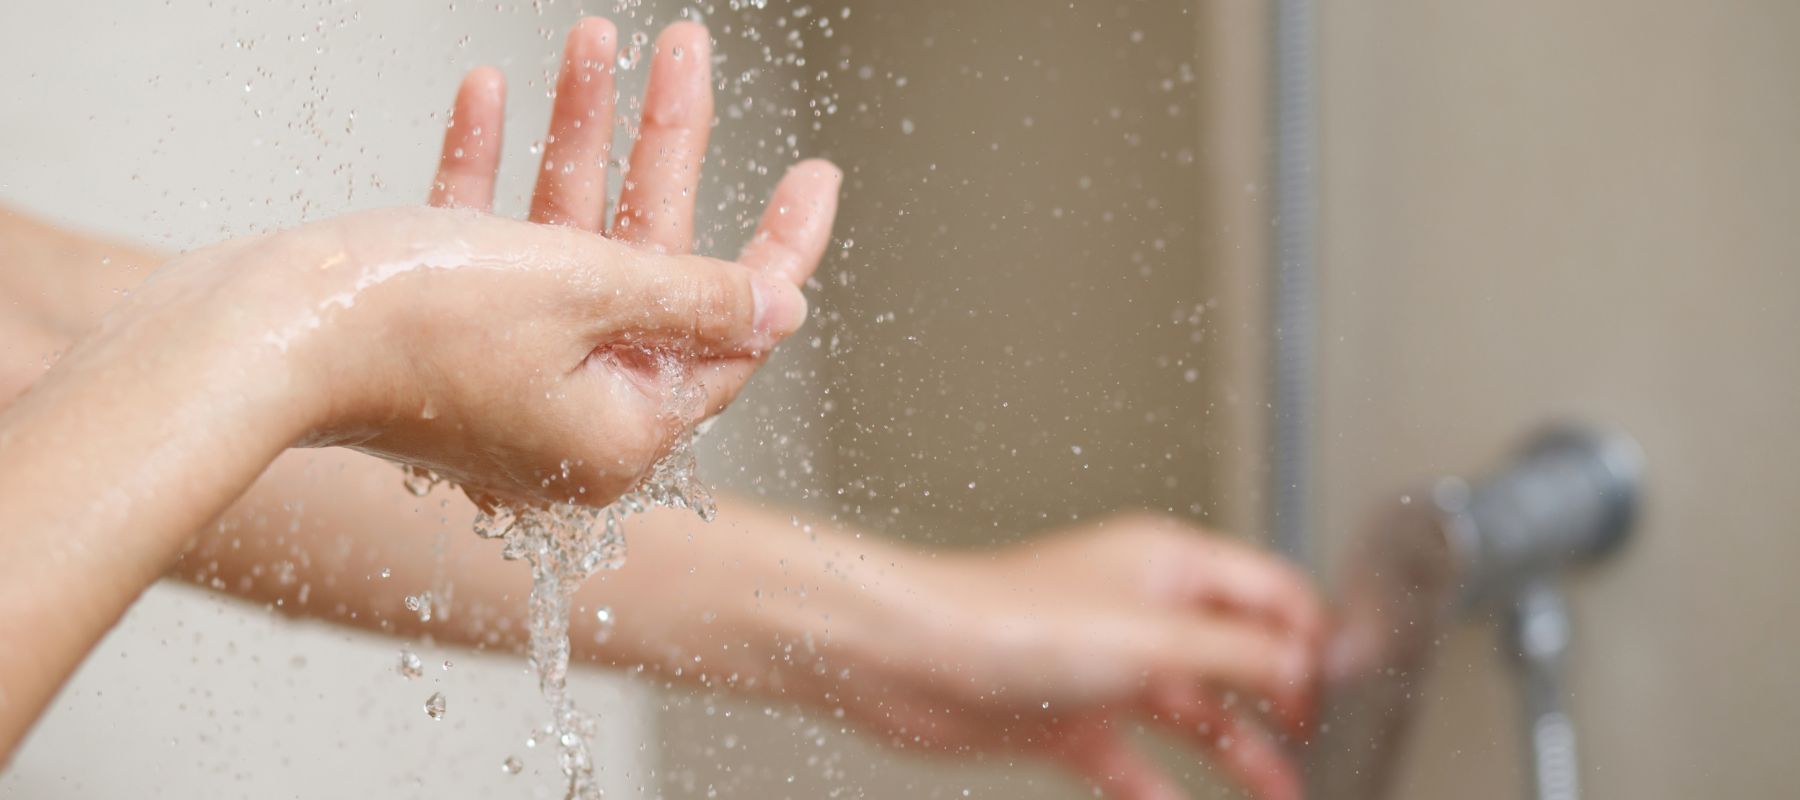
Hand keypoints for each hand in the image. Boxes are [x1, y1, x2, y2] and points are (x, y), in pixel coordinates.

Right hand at [408, 17, 840, 504]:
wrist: (246, 336)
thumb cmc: (411, 325)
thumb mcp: (589, 294)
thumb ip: (695, 296)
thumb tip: (781, 309)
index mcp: (620, 431)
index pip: (731, 333)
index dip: (777, 245)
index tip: (814, 174)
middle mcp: (565, 414)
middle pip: (646, 265)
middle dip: (661, 148)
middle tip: (688, 52)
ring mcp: (498, 374)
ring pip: (564, 239)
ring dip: (576, 136)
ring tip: (595, 39)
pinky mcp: (433, 334)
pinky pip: (484, 243)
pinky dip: (492, 171)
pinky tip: (490, 94)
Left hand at [836, 514, 1324, 799]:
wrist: (906, 662)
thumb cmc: (1006, 619)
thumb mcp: (1151, 639)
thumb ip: (1241, 656)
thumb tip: (1314, 666)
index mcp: (1168, 566)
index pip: (1271, 593)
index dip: (1316, 639)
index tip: (1352, 691)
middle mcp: (1141, 611)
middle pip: (1239, 656)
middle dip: (1287, 700)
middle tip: (1327, 744)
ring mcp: (1106, 666)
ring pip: (1195, 714)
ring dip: (1241, 755)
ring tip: (1285, 792)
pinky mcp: (1069, 716)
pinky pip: (1138, 761)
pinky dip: (1168, 789)